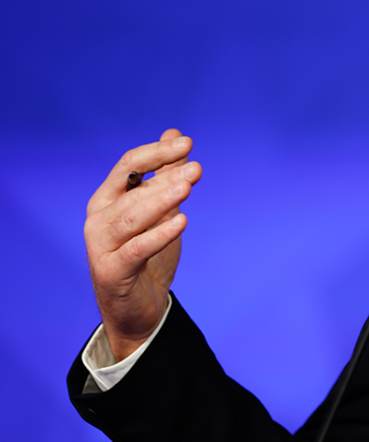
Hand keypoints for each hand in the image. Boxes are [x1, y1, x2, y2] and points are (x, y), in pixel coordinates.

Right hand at [84, 129, 201, 360]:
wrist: (139, 308)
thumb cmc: (147, 255)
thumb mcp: (160, 210)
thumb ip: (165, 173)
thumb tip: (174, 134)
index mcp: (108, 199)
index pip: (129, 166)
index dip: (157, 152)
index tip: (188, 143)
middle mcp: (99, 219)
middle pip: (132, 190)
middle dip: (166, 176)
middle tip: (196, 168)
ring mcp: (101, 246)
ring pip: (132, 218)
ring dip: (161, 201)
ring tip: (188, 188)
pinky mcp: (111, 272)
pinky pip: (136, 250)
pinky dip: (159, 235)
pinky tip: (182, 222)